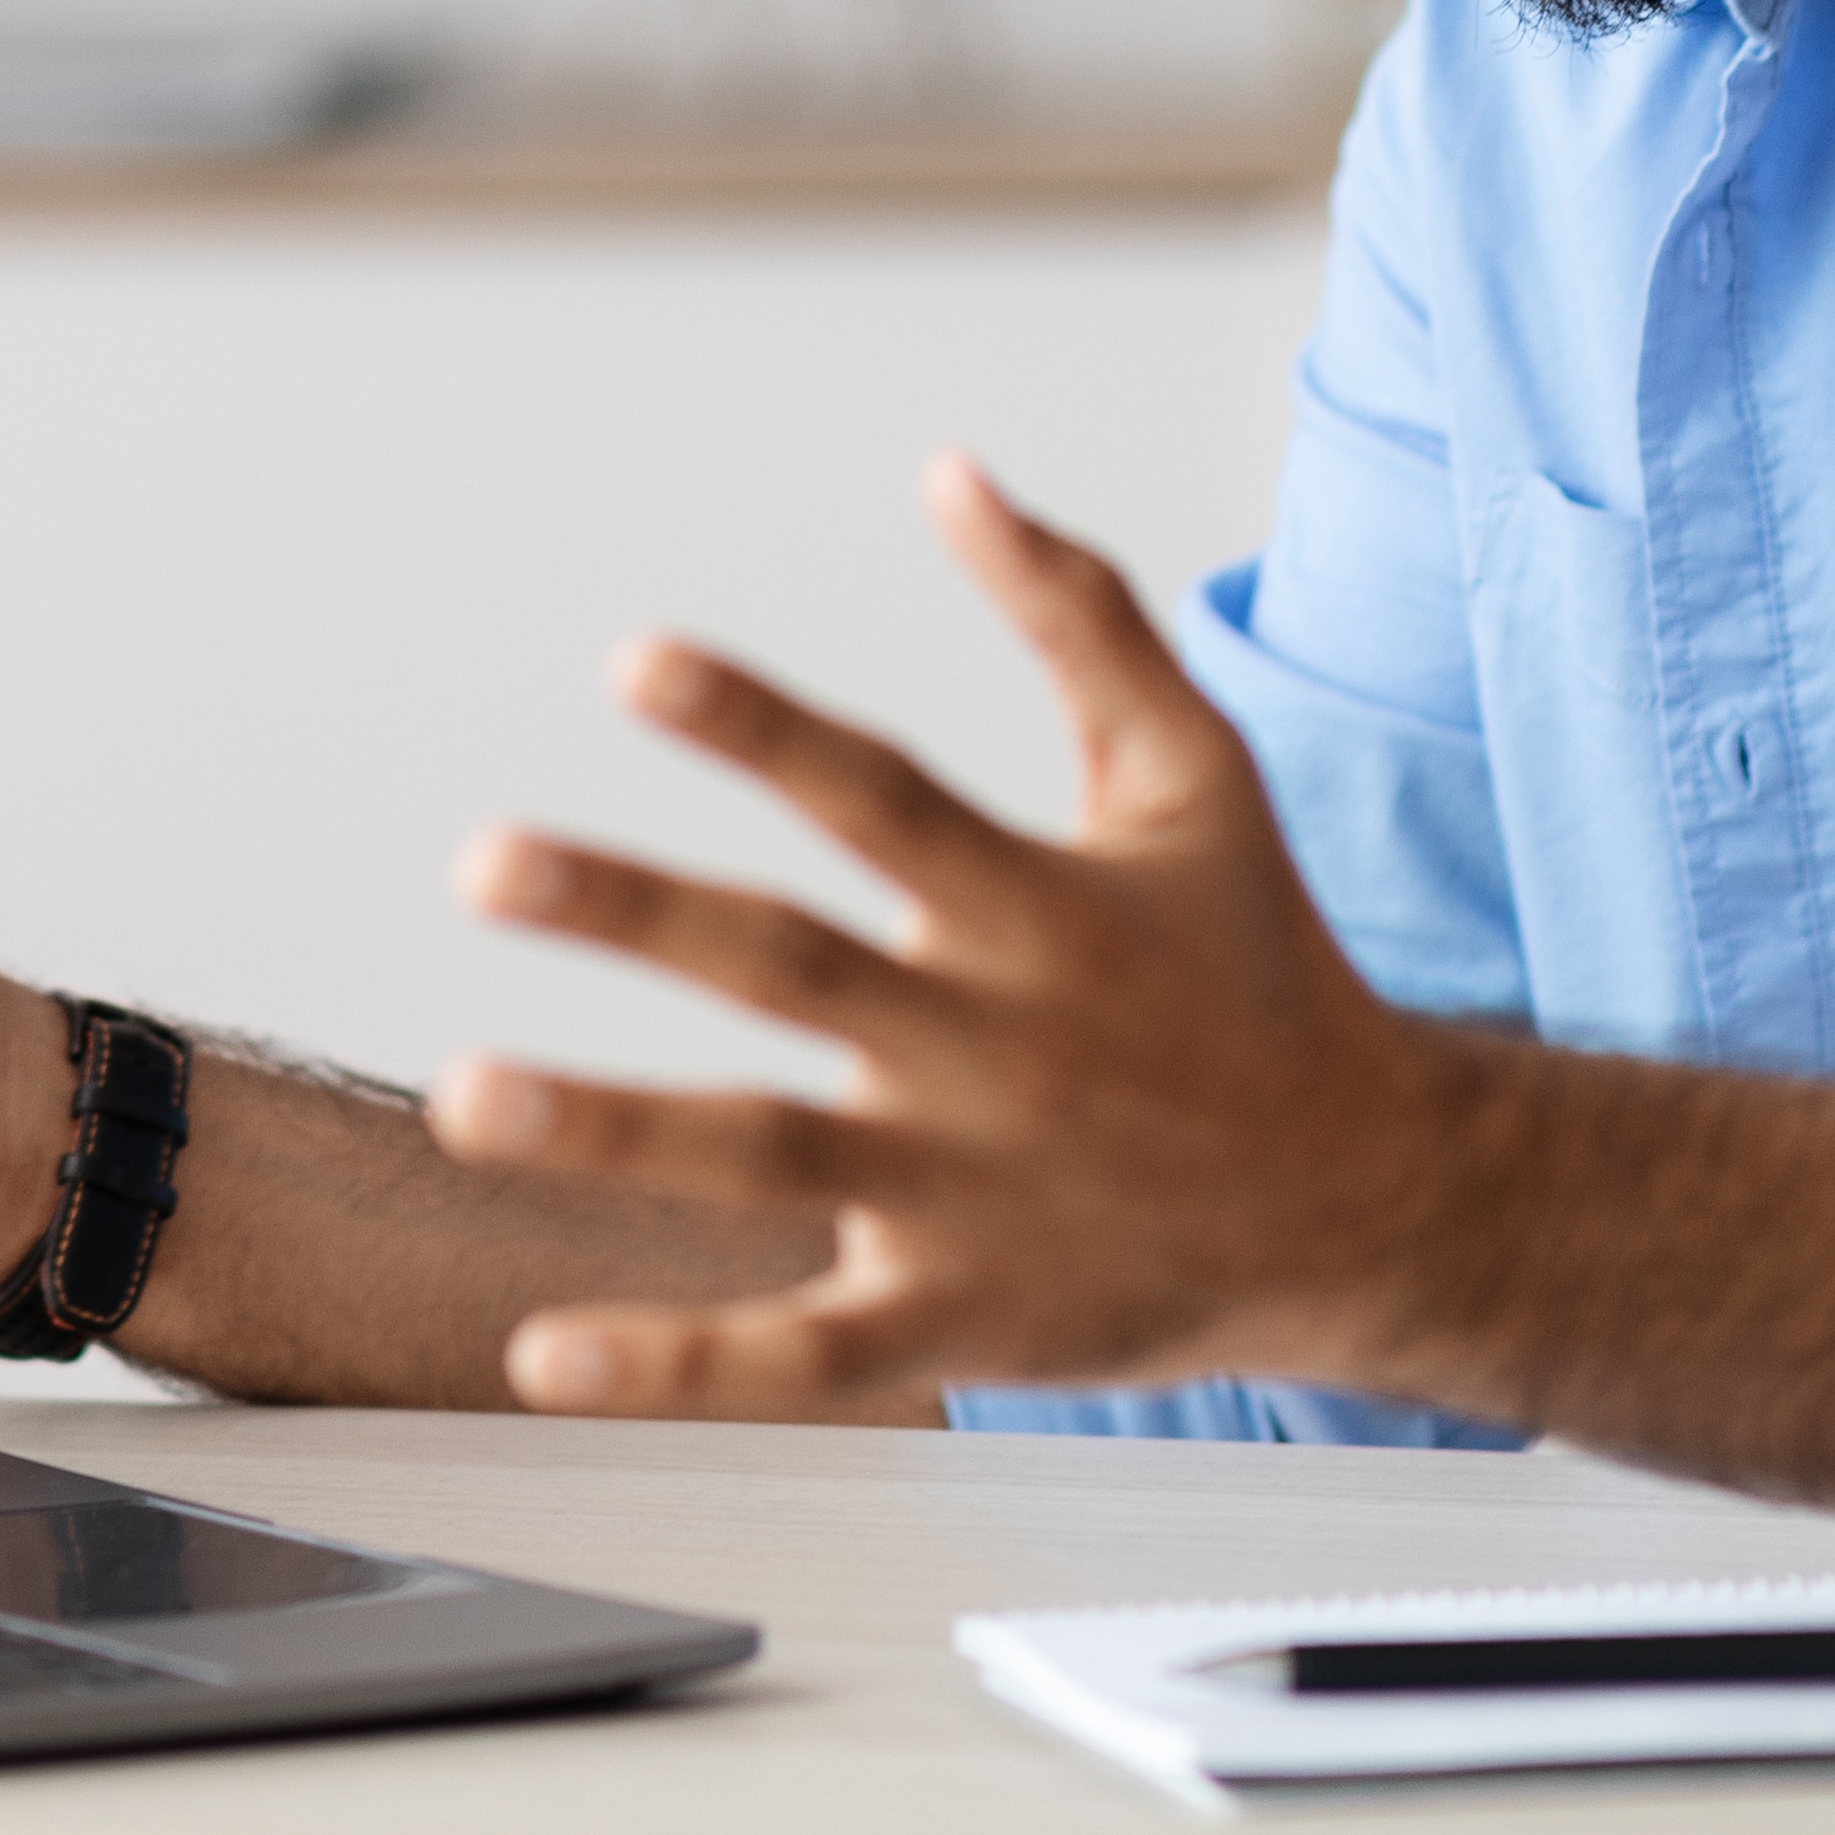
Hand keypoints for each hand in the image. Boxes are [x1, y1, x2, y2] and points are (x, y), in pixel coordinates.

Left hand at [425, 454, 1467, 1414]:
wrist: (1372, 1199)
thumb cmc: (1263, 966)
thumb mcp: (1197, 774)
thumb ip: (1081, 618)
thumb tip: (953, 470)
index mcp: (1037, 908)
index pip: (876, 795)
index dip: (757, 724)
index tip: (631, 662)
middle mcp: (990, 1044)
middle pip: (787, 968)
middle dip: (632, 910)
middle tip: (482, 861)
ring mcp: (968, 1191)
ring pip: (763, 1154)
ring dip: (610, 1126)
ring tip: (462, 1094)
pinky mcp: (958, 1315)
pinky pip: (799, 1351)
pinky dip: (676, 1364)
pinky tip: (542, 1356)